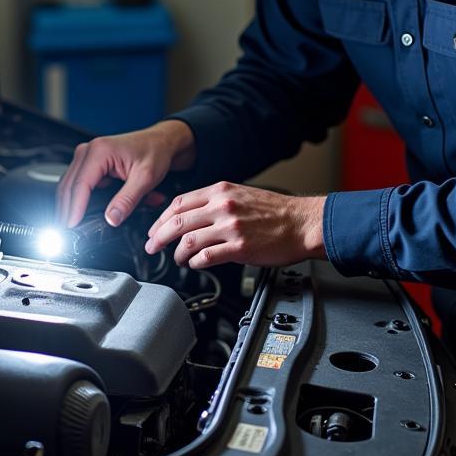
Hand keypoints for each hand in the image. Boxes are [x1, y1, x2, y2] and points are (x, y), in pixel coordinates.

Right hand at [56, 120, 196, 228]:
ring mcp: (86, 157)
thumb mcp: (145, 178)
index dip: (74, 209)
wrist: (160, 142)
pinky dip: (80, 200)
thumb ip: (128, 200)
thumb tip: (111, 218)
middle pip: (68, 187)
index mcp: (100, 151)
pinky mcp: (89, 164)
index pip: (80, 185)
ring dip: (72, 207)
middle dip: (67, 212)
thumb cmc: (155, 152)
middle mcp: (89, 151)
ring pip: (69, 187)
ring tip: (75, 227)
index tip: (72, 227)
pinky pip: (77, 185)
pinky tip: (84, 214)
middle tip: (68, 234)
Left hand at [145, 182, 326, 268]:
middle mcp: (223, 206)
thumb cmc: (276, 211)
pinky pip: (206, 257)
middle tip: (152, 247)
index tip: (155, 229)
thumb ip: (216, 202)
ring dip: (177, 253)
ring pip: (189, 240)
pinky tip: (195, 264)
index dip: (161, 218)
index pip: (179, 203)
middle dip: (159, 237)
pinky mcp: (240, 247)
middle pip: (178, 221)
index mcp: (221, 191)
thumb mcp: (241, 194)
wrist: (302, 223)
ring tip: (178, 258)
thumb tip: (191, 215)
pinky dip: (195, 262)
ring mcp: (231, 227)